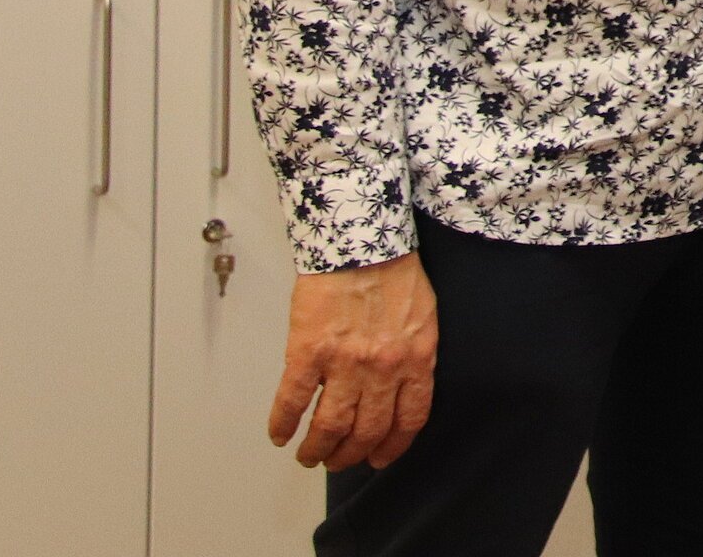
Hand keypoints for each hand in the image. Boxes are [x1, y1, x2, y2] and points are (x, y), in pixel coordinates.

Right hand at [269, 252, 438, 470]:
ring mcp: (344, 362)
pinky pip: (292, 400)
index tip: (379, 458)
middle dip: (351, 454)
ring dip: (317, 449)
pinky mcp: (308, 351)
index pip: (409, 419)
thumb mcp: (423, 317)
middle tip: (338, 461)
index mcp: (416, 359)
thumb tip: (400, 386)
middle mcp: (383, 368)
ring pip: (330, 426)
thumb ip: (413, 355)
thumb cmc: (395, 271)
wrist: (361, 241)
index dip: (393, 446)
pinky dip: (283, 423)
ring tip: (309, 457)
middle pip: (367, 430)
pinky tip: (279, 434)